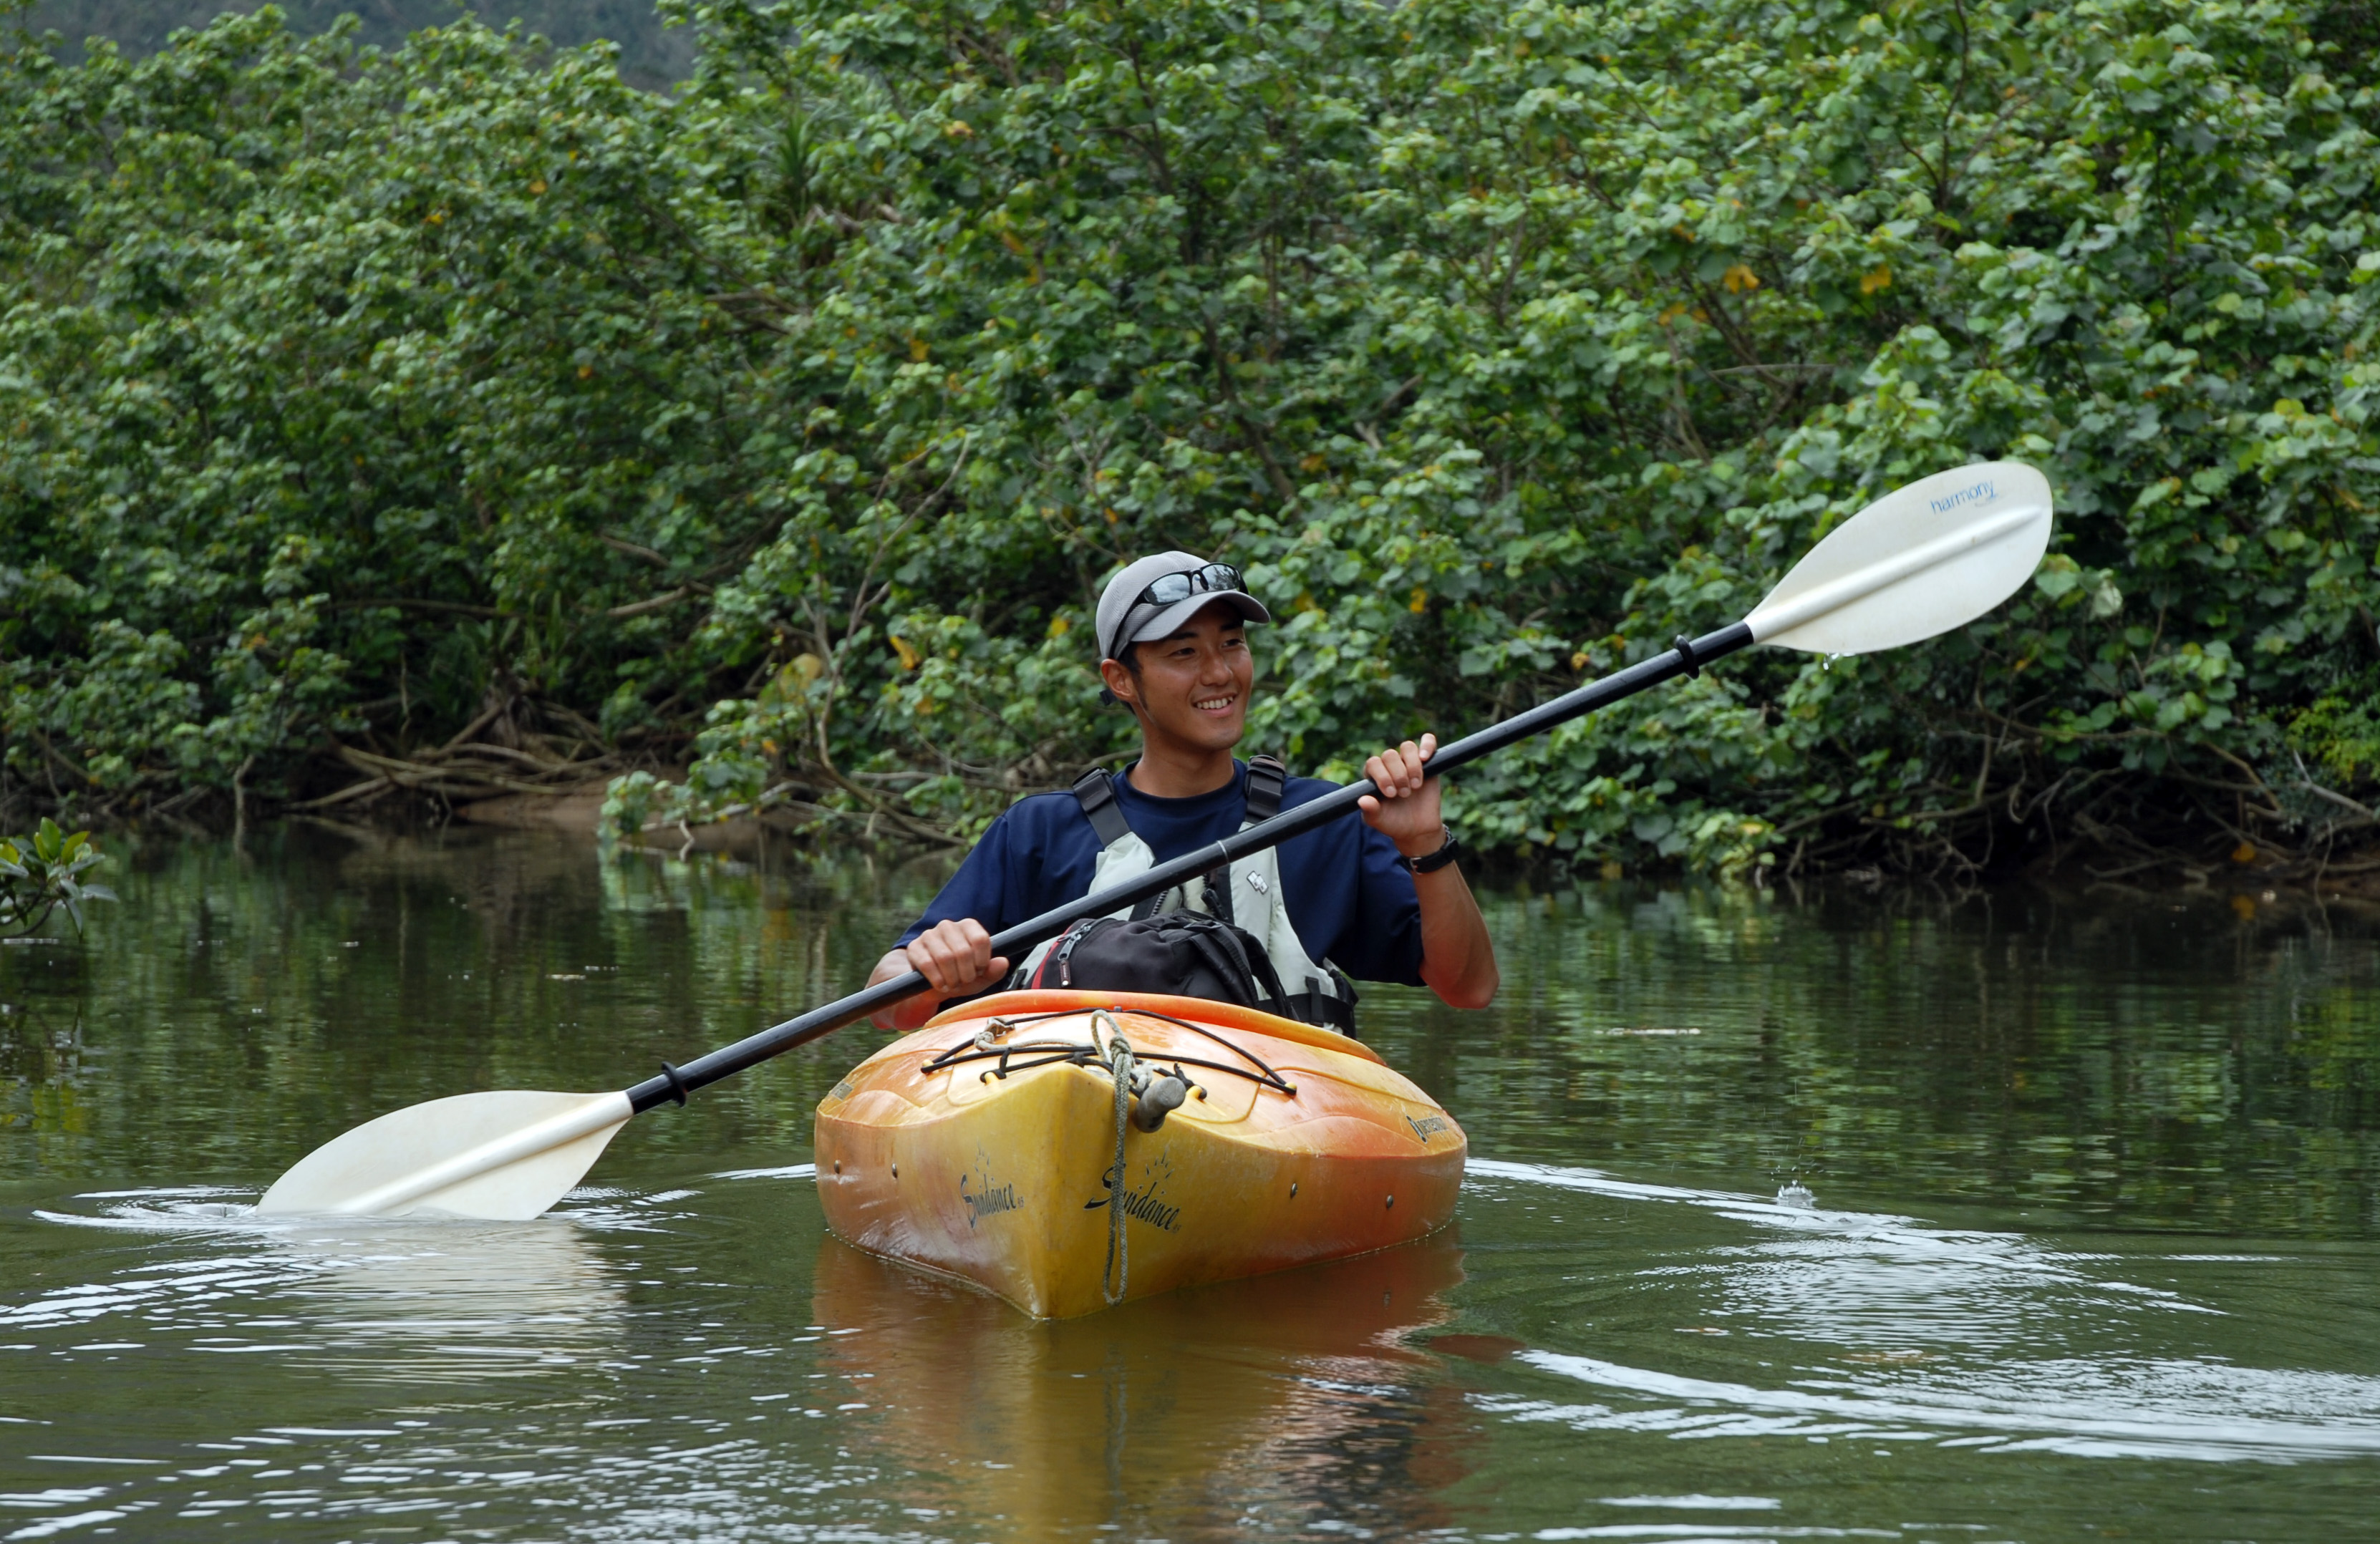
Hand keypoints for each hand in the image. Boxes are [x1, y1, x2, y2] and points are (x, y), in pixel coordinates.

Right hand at [903, 918, 1008, 997]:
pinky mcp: (914, 948)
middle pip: (963, 951)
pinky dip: (937, 980)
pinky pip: (927, 964)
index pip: (981, 939)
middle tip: (965, 981)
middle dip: (966, 974)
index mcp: (968, 926)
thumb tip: (1003, 963)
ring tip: (953, 984)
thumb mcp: (980, 977)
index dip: (982, 961)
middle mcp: (948, 926)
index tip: (979, 971)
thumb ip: (993, 971)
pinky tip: (941, 985)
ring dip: (952, 978)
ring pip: (945, 957)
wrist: (932, 984)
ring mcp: (929, 935)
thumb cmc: (959, 976)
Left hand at [1357, 733, 1445, 859]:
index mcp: (1374, 775)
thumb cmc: (1394, 822)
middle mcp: (1390, 765)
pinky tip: (1425, 758)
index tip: (1391, 794)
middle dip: (1398, 775)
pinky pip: (1427, 741)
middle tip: (1404, 794)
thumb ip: (1370, 811)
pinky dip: (1427, 745)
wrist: (1418, 829)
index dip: (1382, 776)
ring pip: (1407, 747)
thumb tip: (1362, 800)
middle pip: (1389, 755)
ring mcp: (1408, 762)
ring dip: (1412, 765)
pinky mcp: (1428, 762)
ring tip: (1415, 785)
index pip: (1373, 763)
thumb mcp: (1379, 820)